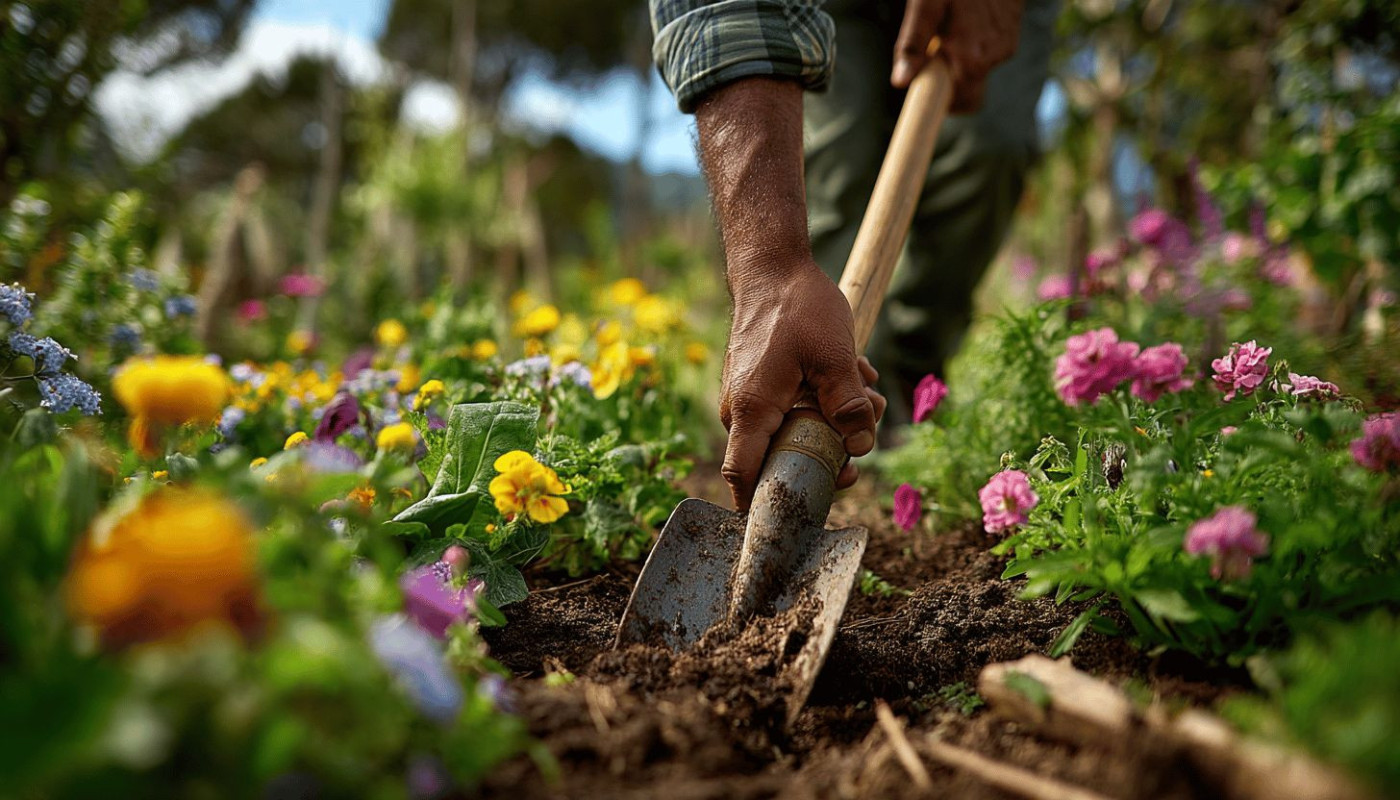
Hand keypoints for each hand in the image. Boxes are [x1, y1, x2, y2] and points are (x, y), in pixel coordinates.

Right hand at [720, 260, 886, 510]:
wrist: (772, 267)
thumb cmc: (797, 306)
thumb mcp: (835, 354)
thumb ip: (848, 404)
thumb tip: (860, 446)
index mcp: (752, 410)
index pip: (744, 476)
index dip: (762, 508)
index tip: (792, 524)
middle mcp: (743, 412)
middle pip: (784, 459)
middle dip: (832, 449)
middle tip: (866, 427)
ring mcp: (751, 400)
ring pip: (798, 432)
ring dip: (837, 418)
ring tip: (865, 386)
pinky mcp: (764, 388)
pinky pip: (797, 410)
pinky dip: (827, 399)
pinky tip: (851, 371)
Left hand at [890, 0, 1023, 111]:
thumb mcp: (926, 5)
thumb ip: (913, 44)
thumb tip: (900, 82)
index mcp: (972, 57)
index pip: (963, 104)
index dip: (944, 106)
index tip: (929, 96)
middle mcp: (994, 57)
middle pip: (969, 89)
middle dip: (949, 79)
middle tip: (933, 53)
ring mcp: (1007, 44)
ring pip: (977, 67)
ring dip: (960, 57)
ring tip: (948, 26)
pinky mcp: (1012, 32)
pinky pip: (989, 50)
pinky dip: (973, 44)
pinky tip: (965, 18)